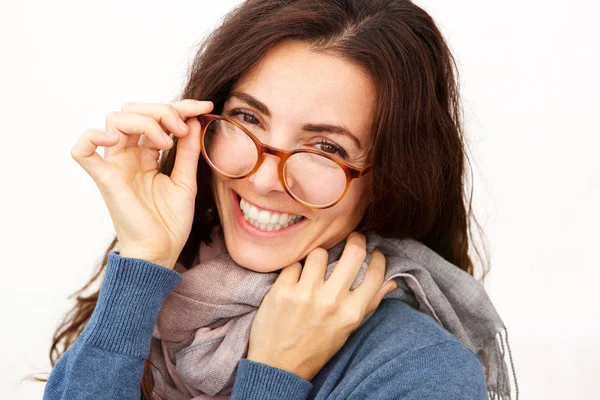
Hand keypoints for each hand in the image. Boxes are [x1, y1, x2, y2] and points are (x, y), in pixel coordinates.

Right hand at [70, 100, 213, 268]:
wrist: (162, 251)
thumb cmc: (171, 221)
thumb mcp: (186, 180)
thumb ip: (188, 150)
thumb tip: (194, 119)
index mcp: (146, 154)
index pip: (155, 117)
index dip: (179, 107)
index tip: (204, 107)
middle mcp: (127, 156)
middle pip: (133, 111)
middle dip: (162, 110)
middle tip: (183, 128)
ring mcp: (115, 165)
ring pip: (115, 120)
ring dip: (145, 121)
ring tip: (167, 140)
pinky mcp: (105, 179)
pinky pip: (82, 151)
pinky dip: (93, 137)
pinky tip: (117, 139)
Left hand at [246, 232, 396, 380]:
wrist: (277, 367)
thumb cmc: (315, 348)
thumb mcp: (347, 330)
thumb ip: (369, 304)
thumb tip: (391, 282)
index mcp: (351, 313)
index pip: (375, 274)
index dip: (377, 258)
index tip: (374, 252)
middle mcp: (331, 302)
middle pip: (354, 252)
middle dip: (355, 239)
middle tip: (352, 238)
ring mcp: (305, 294)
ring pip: (319, 253)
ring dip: (318, 257)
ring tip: (314, 269)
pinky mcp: (282, 290)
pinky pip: (294, 263)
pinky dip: (295, 270)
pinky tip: (294, 281)